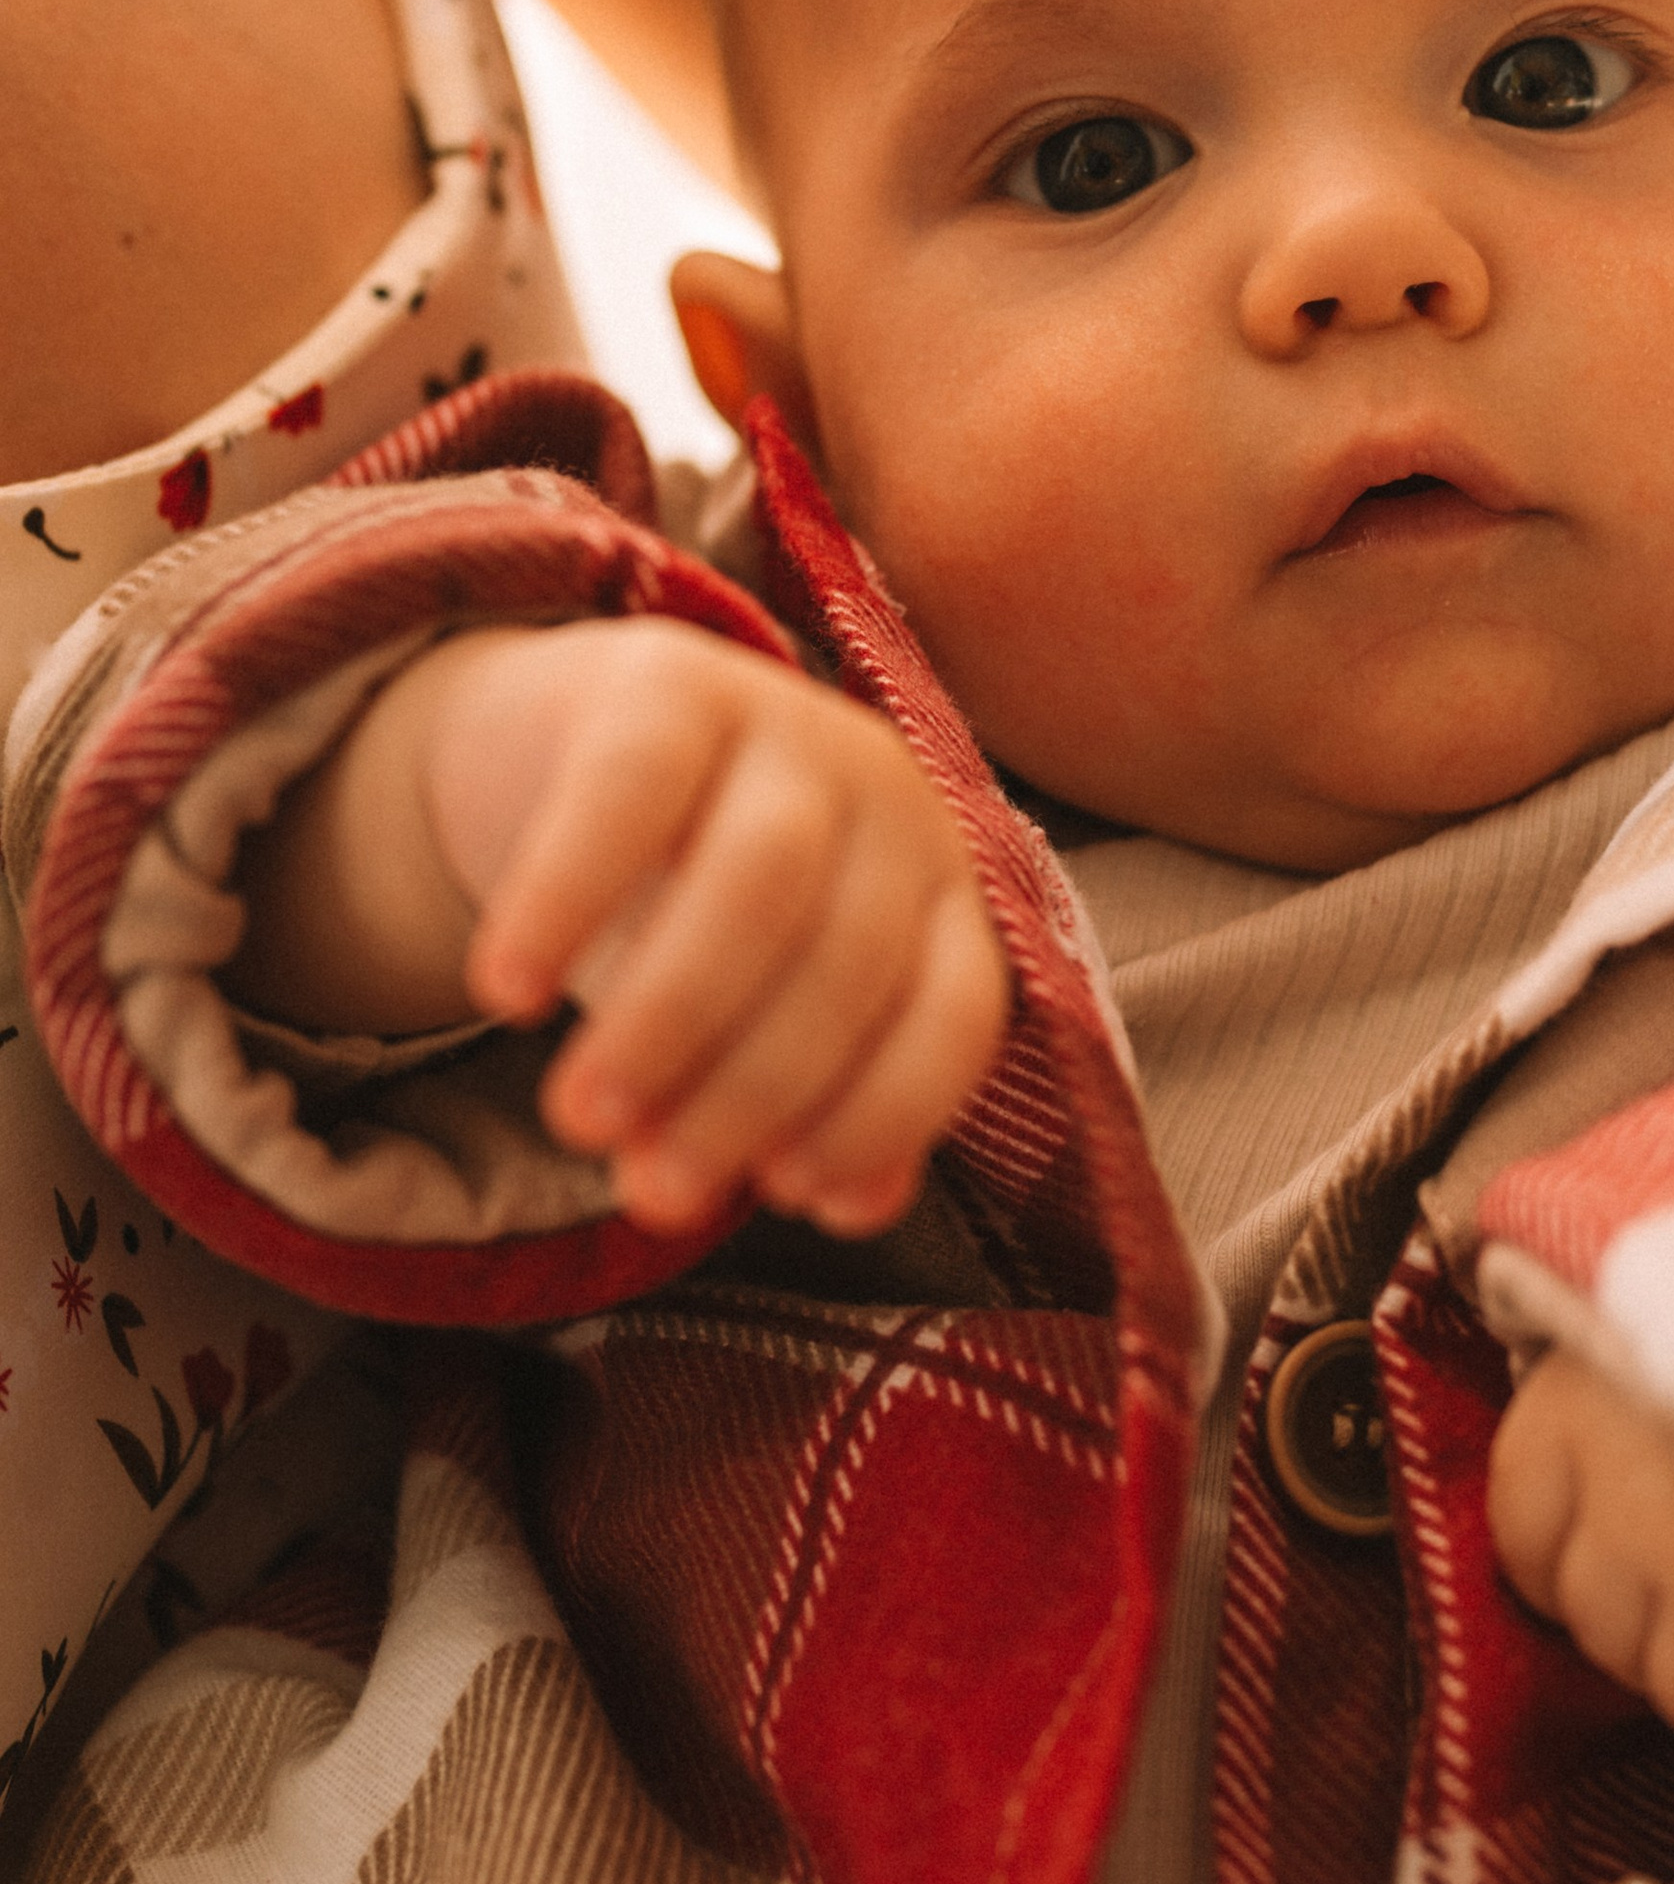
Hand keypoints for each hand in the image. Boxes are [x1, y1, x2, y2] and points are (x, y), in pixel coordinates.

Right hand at [236, 617, 1008, 1236]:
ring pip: (759, 875)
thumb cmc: (688, 912)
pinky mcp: (668, 675)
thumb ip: (813, 1111)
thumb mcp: (762, 1012)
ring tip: (581, 1118)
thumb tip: (851, 1208)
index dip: (884, 1113)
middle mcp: (890, 796)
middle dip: (752, 1090)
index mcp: (939, 890)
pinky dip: (565, 901)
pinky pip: (625, 790)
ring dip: (672, 1016)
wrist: (571, 742)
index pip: (954, 1011)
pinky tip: (510, 994)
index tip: (787, 1197)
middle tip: (653, 1192)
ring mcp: (786, 722)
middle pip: (846, 953)